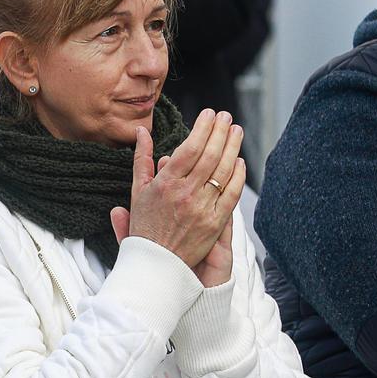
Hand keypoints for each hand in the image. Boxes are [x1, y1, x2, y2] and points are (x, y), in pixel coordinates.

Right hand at [111, 109, 242, 272]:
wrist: (156, 263)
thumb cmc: (144, 226)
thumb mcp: (137, 191)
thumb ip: (142, 158)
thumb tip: (143, 131)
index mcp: (165, 184)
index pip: (190, 147)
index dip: (203, 128)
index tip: (210, 114)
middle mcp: (185, 194)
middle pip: (210, 155)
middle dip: (221, 132)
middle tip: (227, 117)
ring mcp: (202, 209)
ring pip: (224, 171)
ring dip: (233, 148)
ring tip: (236, 131)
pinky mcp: (215, 223)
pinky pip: (231, 194)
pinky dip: (238, 176)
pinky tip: (240, 162)